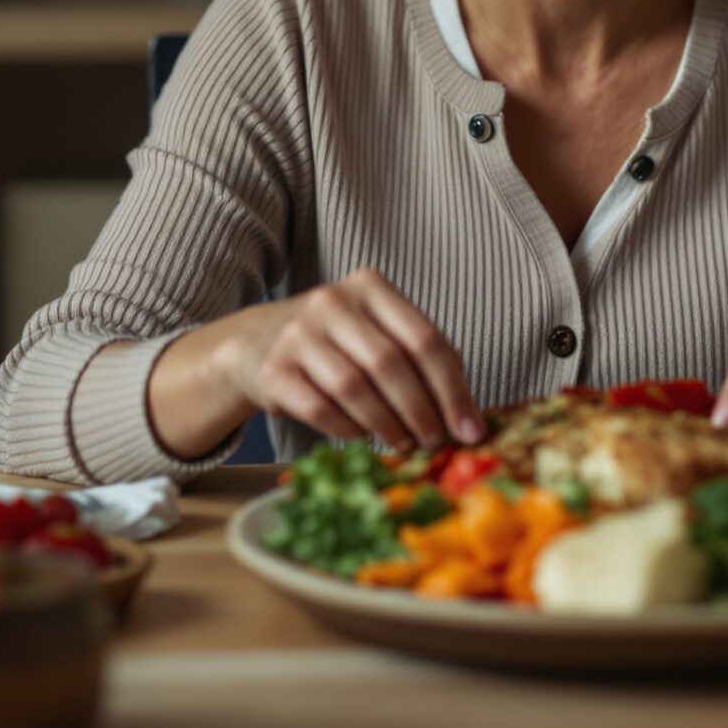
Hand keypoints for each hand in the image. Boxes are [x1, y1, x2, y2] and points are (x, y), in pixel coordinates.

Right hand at [211, 269, 483, 450]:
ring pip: (354, 387)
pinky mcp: (273, 369)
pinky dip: (349, 429)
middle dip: (420, 411)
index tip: (469, 429)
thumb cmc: (337, 343)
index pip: (424, 339)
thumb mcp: (379, 332)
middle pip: (390, 363)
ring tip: (402, 441)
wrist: (257, 342)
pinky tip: (362, 435)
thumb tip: (468, 420)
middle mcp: (331, 302)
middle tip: (434, 441)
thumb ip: (422, 361)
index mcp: (370, 286)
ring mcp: (298, 334)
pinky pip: (321, 409)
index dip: (452, 390)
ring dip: (386, 424)